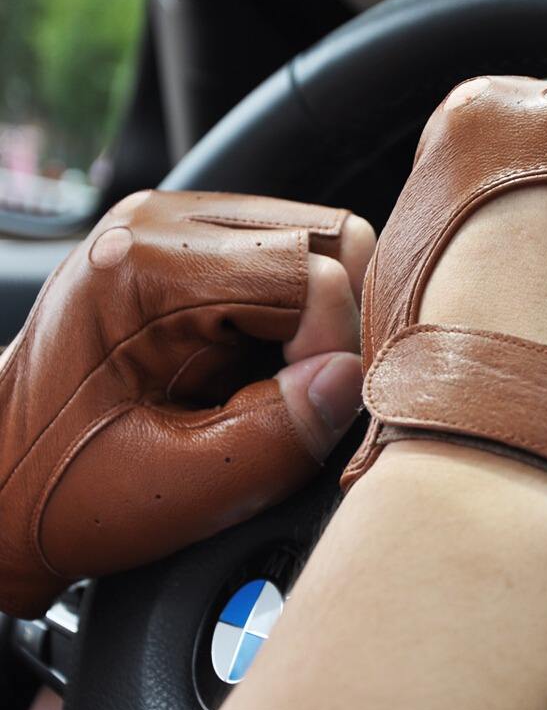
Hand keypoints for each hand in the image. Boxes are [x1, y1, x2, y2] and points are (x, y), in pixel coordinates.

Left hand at [0, 190, 374, 616]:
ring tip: (265, 372)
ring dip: (318, 315)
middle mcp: (162, 220)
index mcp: (143, 268)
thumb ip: (276, 437)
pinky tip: (254, 352)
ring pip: (322, 241)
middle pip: (331, 240)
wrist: (0, 471)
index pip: (311, 278)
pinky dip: (298, 308)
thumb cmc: (64, 486)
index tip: (302, 409)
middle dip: (333, 324)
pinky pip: (293, 252)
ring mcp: (178, 221)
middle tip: (290, 388)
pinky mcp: (193, 237)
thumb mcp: (174, 489)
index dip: (331, 352)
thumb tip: (348, 378)